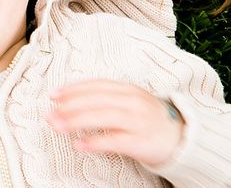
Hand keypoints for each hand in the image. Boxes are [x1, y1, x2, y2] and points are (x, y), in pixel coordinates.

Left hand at [47, 80, 184, 166]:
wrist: (180, 138)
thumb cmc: (147, 119)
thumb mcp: (129, 101)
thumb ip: (105, 98)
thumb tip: (70, 100)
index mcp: (127, 89)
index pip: (96, 85)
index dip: (73, 89)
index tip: (53, 95)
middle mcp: (133, 101)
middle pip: (96, 100)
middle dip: (70, 106)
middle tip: (50, 113)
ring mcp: (138, 121)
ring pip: (103, 117)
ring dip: (76, 121)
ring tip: (57, 126)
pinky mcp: (142, 142)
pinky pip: (115, 141)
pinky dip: (95, 142)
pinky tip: (79, 145)